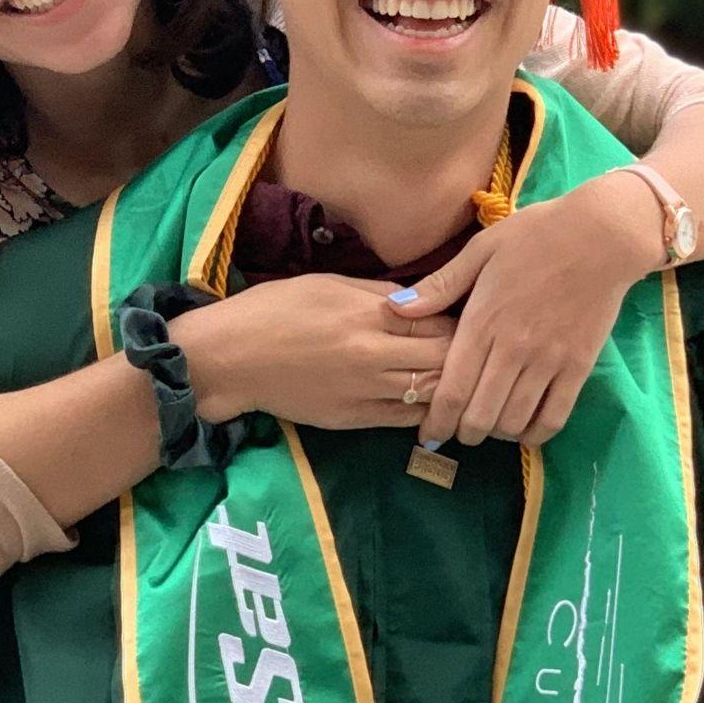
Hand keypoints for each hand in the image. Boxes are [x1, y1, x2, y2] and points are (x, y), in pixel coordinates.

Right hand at [171, 275, 455, 430]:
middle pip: (442, 359)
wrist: (230, 357)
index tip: (468, 318)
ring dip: (448, 386)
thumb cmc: (274, 309)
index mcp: (367, 314)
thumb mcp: (328, 283)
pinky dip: (424, 411)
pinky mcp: (352, 419)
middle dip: (464, 353)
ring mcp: (363, 391)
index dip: (459, 320)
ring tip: (461, 379)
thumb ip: (380, 294)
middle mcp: (372, 355)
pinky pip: (403, 419)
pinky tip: (433, 403)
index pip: (438, 321)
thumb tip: (422, 299)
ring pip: (429, 393)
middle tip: (473, 350)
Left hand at [409, 172, 659, 449]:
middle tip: (458, 432)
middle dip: (463, 433)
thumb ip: (440, 285)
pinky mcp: (579, 367)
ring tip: (489, 427)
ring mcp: (548, 361)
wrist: (603, 234)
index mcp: (482, 322)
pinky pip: (555, 417)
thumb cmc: (536, 235)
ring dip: (496, 434)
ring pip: (514, 421)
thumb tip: (395, 309)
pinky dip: (535, 433)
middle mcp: (512, 349)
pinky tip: (524, 429)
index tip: (428, 435)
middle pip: (480, 415)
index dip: (436, 421)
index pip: (451, 389)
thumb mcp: (481, 250)